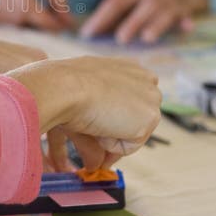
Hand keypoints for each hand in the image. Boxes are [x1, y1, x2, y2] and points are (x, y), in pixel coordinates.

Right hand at [0, 0, 74, 31]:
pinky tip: (16, 8)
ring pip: (12, 24)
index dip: (48, 21)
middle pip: (20, 18)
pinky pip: (3, 26)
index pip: (29, 7)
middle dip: (39, 22)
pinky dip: (14, 22)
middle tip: (51, 16)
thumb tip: (69, 24)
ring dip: (27, 22)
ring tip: (31, 6)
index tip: (63, 26)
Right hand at [8, 56, 160, 170]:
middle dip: (116, 133)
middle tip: (92, 135)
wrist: (64, 86)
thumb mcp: (83, 94)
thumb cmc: (65, 86)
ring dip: (111, 136)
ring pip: (133, 134)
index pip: (130, 105)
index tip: (98, 131)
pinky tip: (98, 125)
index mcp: (130, 67)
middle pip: (136, 120)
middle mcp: (146, 78)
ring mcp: (151, 97)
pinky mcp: (150, 117)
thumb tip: (94, 148)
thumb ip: (96, 112)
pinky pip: (129, 146)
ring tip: (91, 121)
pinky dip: (111, 144)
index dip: (113, 121)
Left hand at [80, 0, 208, 43]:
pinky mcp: (185, 10)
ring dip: (155, 26)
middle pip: (140, 8)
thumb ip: (116, 11)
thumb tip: (92, 33)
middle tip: (120, 39)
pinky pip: (185, 17)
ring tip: (146, 38)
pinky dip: (185, 23)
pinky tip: (187, 27)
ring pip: (162, 14)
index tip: (88, 34)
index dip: (101, 19)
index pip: (115, 2)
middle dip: (131, 24)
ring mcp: (170, 0)